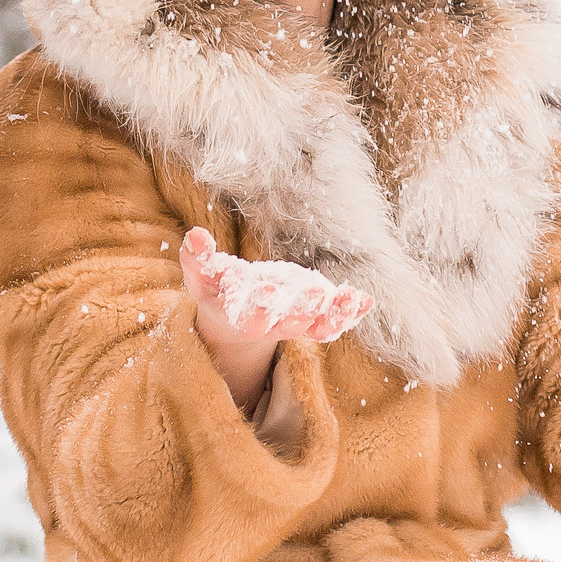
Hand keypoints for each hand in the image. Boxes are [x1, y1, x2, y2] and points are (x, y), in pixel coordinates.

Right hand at [180, 227, 371, 411]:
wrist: (234, 315)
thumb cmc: (216, 288)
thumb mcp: (201, 274)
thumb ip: (198, 257)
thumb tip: (194, 236)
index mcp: (240, 315)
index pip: (249, 314)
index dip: (259, 305)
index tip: (266, 290)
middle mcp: (270, 325)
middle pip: (288, 322)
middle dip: (302, 309)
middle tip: (317, 293)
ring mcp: (294, 323)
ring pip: (316, 325)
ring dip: (335, 314)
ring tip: (352, 300)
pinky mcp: (312, 318)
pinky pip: (333, 320)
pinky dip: (350, 312)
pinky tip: (366, 301)